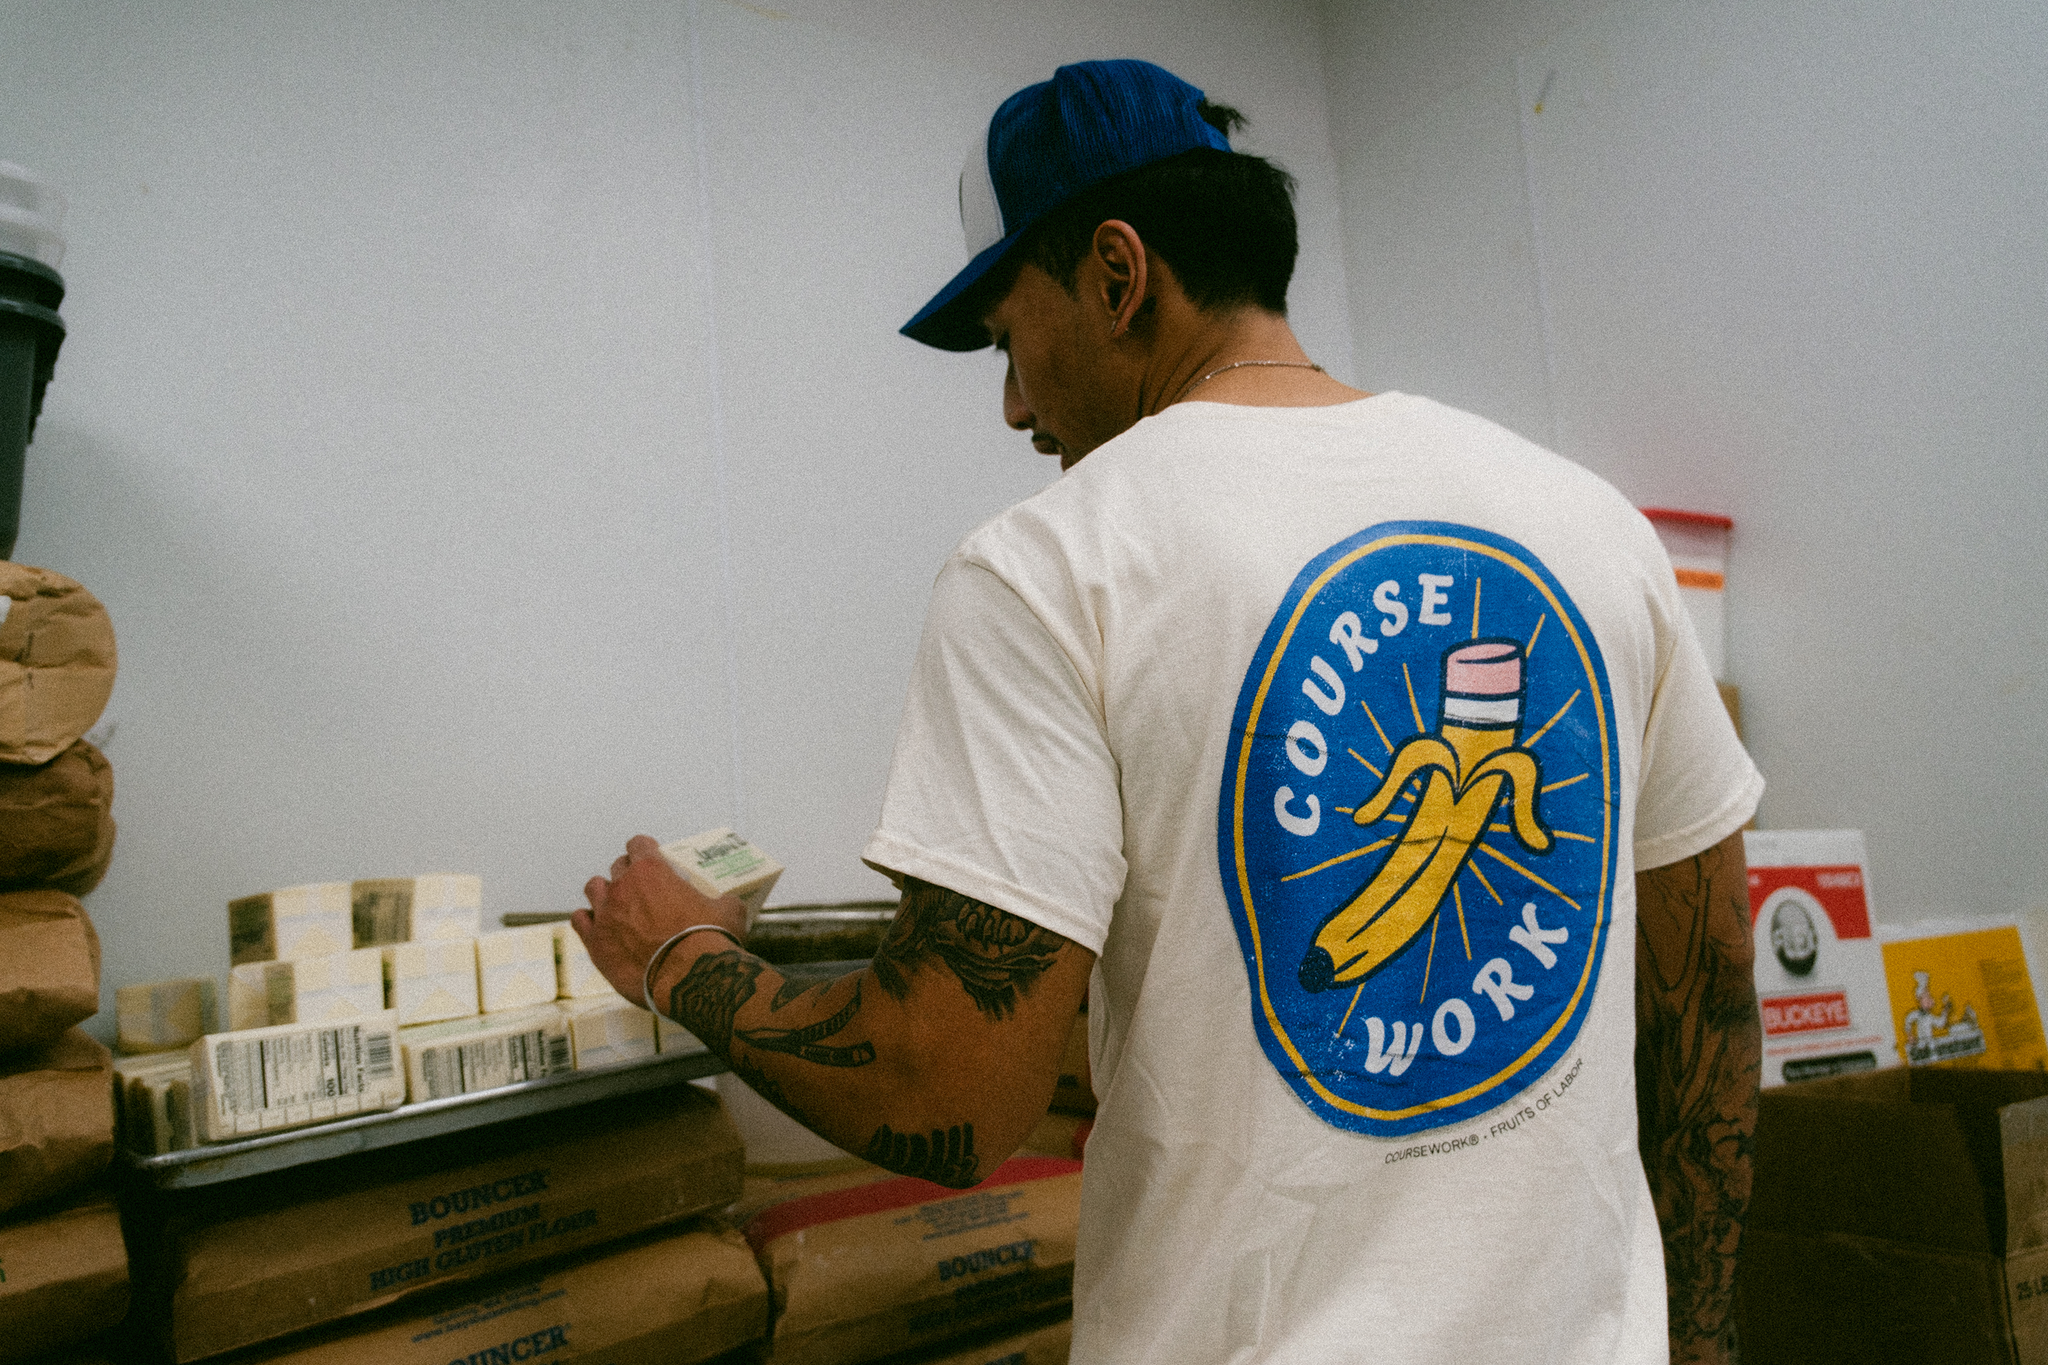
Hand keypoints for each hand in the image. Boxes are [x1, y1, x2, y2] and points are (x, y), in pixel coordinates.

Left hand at [572, 834, 747, 1000]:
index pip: (638, 844)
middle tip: (641, 887)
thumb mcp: (729, 911)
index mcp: (651, 870)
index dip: (645, 849)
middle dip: (628, 873)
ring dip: (604, 893)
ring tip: (616, 905)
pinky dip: (588, 921)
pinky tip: (598, 926)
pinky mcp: (596, 943)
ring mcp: (605, 914)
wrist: (689, 977)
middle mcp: (623, 886)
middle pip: (617, 867)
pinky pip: (580, 921)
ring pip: (594, 888)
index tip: (651, 856)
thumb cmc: (710, 939)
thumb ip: (721, 900)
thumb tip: (727, 904)